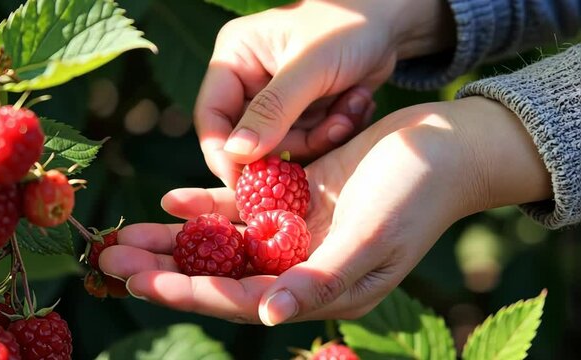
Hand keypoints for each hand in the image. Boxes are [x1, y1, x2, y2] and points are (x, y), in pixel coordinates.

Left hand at [100, 97, 550, 323]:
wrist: (445, 147)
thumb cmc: (418, 193)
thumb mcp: (374, 238)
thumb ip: (323, 278)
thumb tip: (268, 315)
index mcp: (321, 289)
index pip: (244, 298)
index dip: (190, 292)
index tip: (141, 282)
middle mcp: (302, 266)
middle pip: (220, 273)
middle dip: (167, 269)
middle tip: (112, 260)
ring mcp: (296, 233)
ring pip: (222, 242)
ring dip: (175, 240)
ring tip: (125, 235)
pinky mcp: (294, 200)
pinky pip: (242, 206)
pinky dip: (208, 204)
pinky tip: (172, 201)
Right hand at [195, 0, 455, 186]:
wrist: (389, 23)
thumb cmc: (347, 27)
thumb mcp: (309, 67)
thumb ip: (273, 111)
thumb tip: (236, 154)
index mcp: (234, 59)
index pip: (212, 116)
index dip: (224, 153)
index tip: (245, 184)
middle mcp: (248, 81)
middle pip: (250, 139)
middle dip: (294, 143)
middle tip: (332, 129)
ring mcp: (275, 100)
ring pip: (283, 146)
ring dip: (321, 135)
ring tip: (350, 108)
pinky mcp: (301, 114)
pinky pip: (306, 143)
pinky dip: (333, 131)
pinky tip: (355, 104)